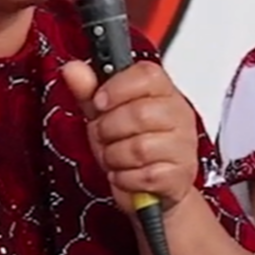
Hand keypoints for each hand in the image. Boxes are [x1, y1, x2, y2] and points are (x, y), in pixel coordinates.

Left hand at [61, 60, 199, 210]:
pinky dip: (124, 178)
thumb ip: (89, 91)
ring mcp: (183, 146)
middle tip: (104, 135)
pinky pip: (144, 176)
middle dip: (108, 129)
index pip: (146, 75)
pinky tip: (125, 174)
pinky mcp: (179, 175)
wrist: (151, 184)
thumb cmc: (130, 143)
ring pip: (139, 148)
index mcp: (163, 92)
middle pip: (139, 114)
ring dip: (114, 156)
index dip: (117, 88)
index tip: (99, 102)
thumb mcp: (105, 114)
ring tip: (114, 156)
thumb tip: (72, 69)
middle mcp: (179, 115)